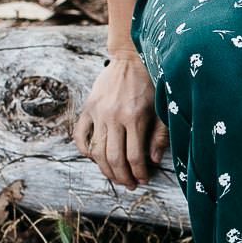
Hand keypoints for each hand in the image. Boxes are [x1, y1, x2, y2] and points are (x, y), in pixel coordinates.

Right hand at [72, 50, 168, 189]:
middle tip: (129, 184)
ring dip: (105, 169)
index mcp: (134, 117)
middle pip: (113, 158)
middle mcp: (113, 117)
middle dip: (122, 176)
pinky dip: (84, 150)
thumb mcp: (162, 108)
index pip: (134, 156)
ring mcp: (98, 113)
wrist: (131, 57)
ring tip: (115, 177)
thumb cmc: (151, 83)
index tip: (143, 180)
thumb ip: (159, 135)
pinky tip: (94, 157)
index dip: (139, 173)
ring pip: (96, 151)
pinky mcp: (88, 108)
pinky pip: (79, 135)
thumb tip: (153, 161)